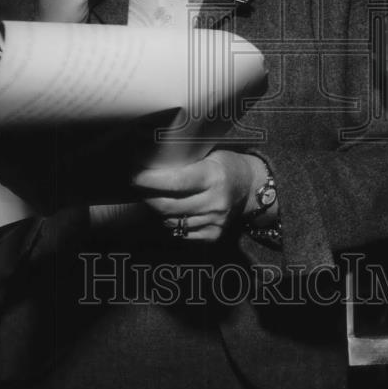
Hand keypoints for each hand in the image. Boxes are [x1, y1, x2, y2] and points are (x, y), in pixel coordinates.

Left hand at [130, 149, 267, 242]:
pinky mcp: (213, 234)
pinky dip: (172, 222)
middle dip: (148, 196)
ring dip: (158, 210)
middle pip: (168, 205)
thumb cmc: (226, 164)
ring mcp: (215, 221)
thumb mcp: (210, 153)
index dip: (151, 180)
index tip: (135, 175)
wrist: (251, 187)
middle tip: (138, 186)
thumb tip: (150, 155)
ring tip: (153, 196)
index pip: (176, 182)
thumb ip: (185, 159)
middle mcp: (214, 201)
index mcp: (213, 177)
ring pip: (172, 221)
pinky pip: (182, 233)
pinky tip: (171, 210)